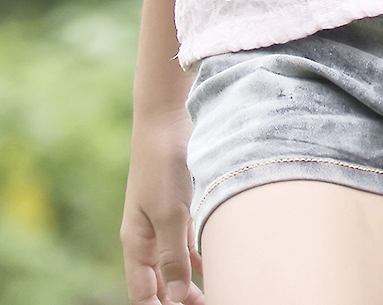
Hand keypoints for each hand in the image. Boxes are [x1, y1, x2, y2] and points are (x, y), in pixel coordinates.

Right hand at [122, 108, 204, 303]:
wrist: (167, 123)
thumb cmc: (164, 168)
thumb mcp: (170, 214)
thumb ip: (173, 256)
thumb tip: (177, 298)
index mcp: (137, 244)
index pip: (143, 293)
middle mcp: (148, 237)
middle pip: (160, 283)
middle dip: (179, 301)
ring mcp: (164, 222)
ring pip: (177, 264)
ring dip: (192, 283)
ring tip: (215, 295)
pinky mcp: (180, 207)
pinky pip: (189, 243)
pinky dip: (201, 258)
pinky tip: (218, 266)